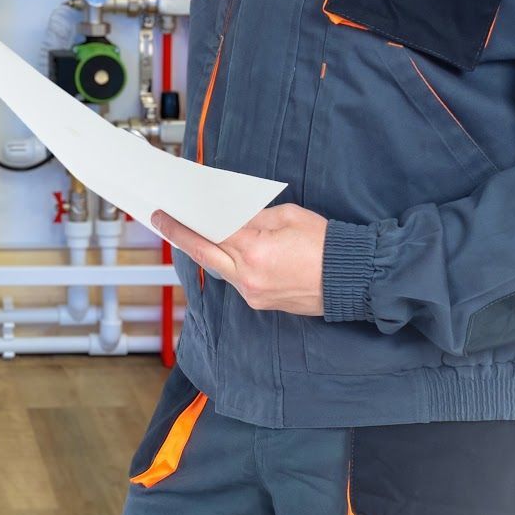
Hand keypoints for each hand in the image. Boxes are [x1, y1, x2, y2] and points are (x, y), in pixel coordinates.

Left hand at [151, 203, 326, 315]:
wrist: (352, 278)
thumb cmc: (326, 244)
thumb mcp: (287, 216)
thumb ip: (252, 217)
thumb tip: (227, 215)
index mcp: (254, 250)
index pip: (209, 232)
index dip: (185, 221)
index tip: (167, 212)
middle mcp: (248, 276)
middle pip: (203, 253)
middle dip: (180, 235)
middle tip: (162, 220)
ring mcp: (253, 293)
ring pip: (218, 269)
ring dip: (205, 250)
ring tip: (192, 231)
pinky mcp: (261, 302)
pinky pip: (235, 280)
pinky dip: (226, 264)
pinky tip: (223, 251)